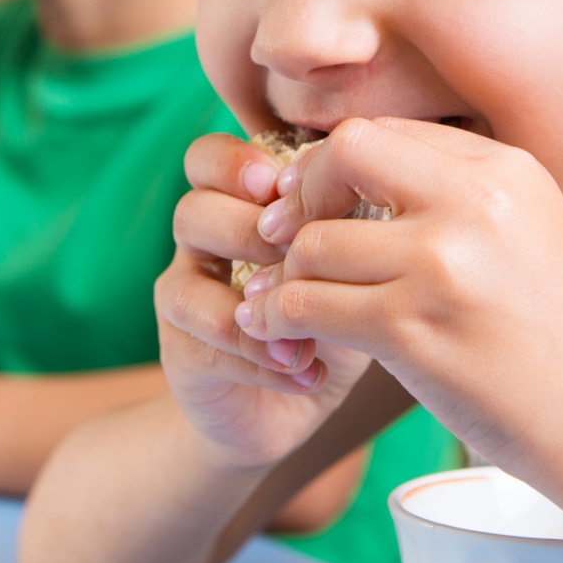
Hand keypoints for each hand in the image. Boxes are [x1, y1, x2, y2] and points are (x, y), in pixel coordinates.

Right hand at [159, 133, 370, 467]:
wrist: (295, 404)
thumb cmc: (333, 313)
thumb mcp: (348, 263)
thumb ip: (348, 223)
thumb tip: (379, 192)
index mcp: (235, 205)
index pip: (208, 158)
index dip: (236, 164)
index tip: (284, 186)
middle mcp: (202, 244)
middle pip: (192, 210)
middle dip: (248, 229)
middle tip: (296, 254)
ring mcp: (187, 298)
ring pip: (186, 280)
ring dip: (253, 301)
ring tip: (308, 328)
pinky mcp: (183, 353)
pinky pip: (206, 345)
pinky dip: (262, 358)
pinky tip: (308, 371)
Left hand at [235, 117, 562, 474]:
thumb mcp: (527, 231)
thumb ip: (454, 196)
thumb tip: (353, 173)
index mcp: (503, 169)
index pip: (385, 131)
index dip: (336, 166)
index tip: (319, 204)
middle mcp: (473, 202)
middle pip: (343, 153)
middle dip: (303, 192)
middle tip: (288, 236)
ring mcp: (442, 264)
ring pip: (312, 241)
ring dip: (287, 276)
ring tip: (285, 302)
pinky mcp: (413, 331)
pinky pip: (308, 305)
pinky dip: (281, 320)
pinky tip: (283, 335)